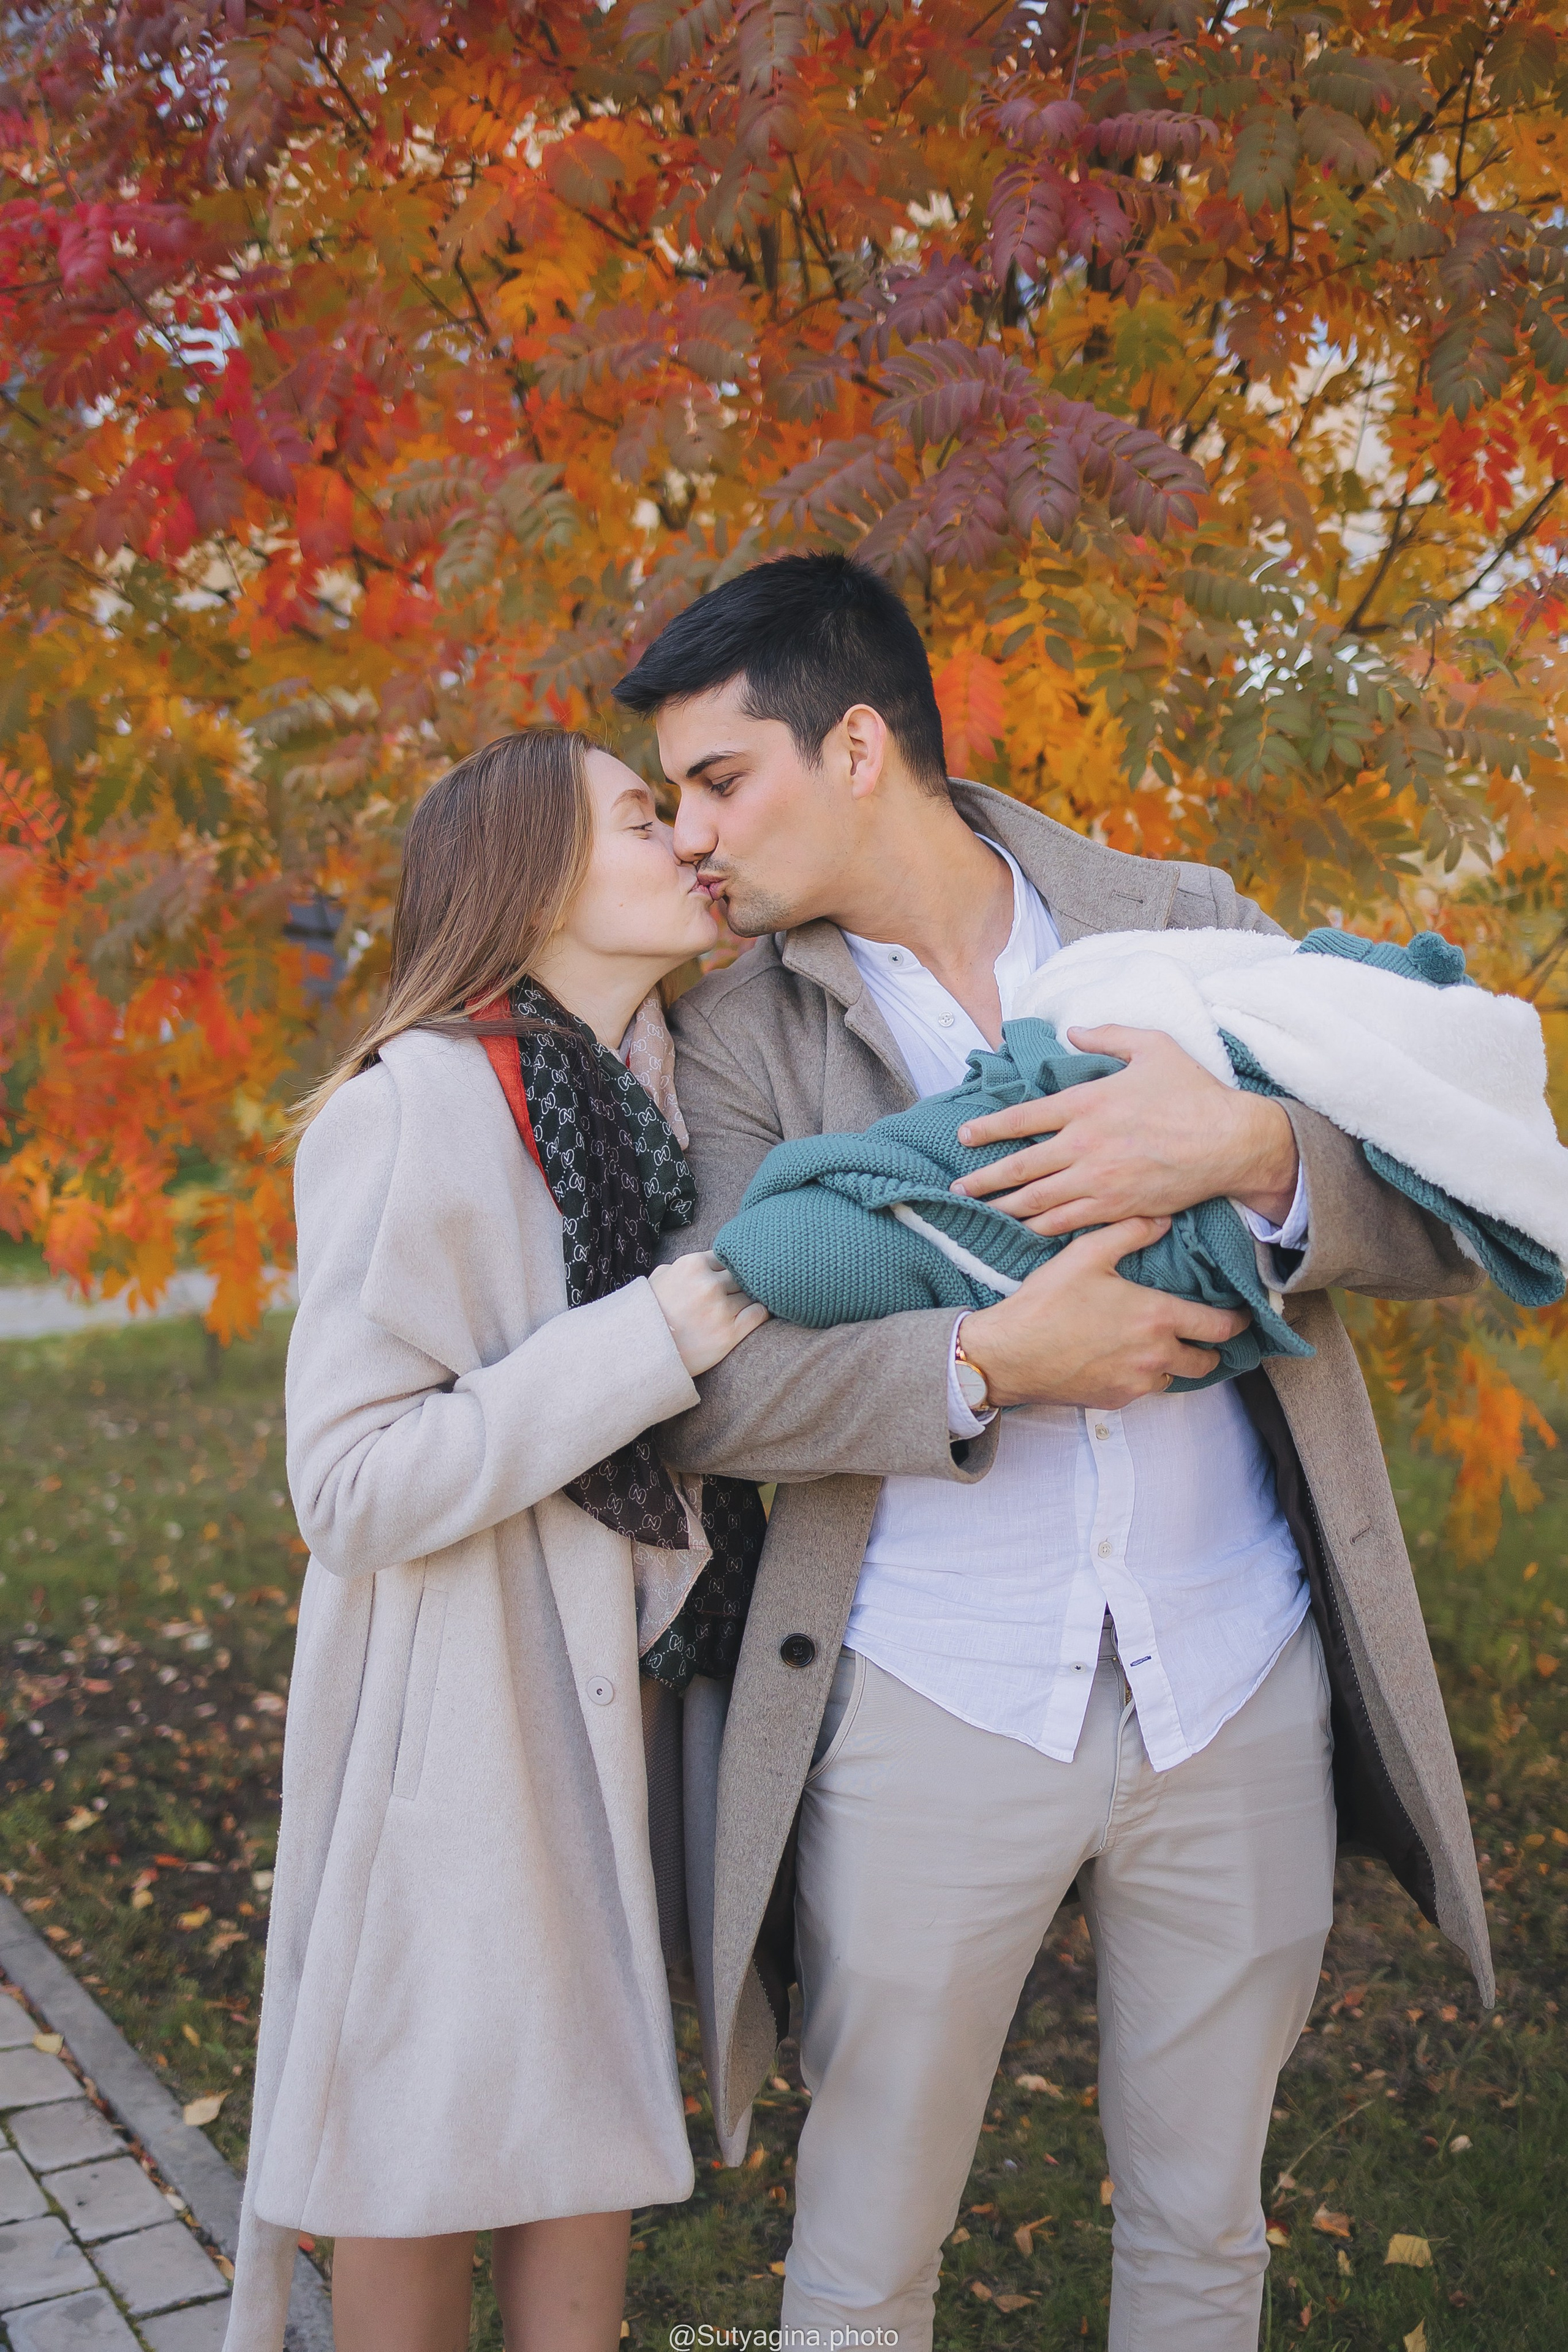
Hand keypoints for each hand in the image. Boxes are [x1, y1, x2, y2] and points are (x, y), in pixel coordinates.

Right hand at [649, 1252, 769, 1375]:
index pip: (726, 1256)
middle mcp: (709, 1284)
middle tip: (735, 1293)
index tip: (725, 1277)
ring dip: (748, 1299)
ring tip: (740, 1307)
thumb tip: (702, 1263)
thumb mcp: (659, 1279)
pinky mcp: (730, 1332)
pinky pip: (759, 1313)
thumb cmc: (650, 1314)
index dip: (727, 1268)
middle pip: (741, 1274)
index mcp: (693, 1265)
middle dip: (738, 1283)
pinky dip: (759, 1313)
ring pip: (751, 1293)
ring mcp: (721, 1308)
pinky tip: (752, 1316)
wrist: (645, 1352)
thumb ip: (682, 1266)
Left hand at [950, 1025, 1298, 1232]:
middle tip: (959, 1188)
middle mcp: (1085, 1145)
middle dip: (985, 1179)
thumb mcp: (1153, 1046)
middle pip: (1021, 1166)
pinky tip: (1027, 1230)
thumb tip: (1073, 1032)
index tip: (965, 1137)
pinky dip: (1043, 1227)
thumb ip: (1108, 1035)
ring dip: (1007, 1207)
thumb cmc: (1193, 1092)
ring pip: (1039, 1200)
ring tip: (984, 1212)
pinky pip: (1070, 1221)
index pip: (1024, 1118)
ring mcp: (1100, 1180)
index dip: (989, 1129)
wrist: (1231, 1141)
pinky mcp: (1118, 1207)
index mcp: (1088, 1104)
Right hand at [957, 1217, 1250, 1408]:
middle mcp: (1155, 1357)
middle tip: (1202, 1334)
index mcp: (1157, 1318)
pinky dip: (1140, 1376)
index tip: (1241, 1316)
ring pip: (1172, 1378)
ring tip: (1156, 1344)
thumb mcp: (1086, 1255)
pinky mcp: (1114, 1402)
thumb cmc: (1046, 1302)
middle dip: (1209, 1349)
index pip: (1220, 1327)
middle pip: (1206, 1362)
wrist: (1008, 1354)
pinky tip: (1120, 1357)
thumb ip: (1130, 1232)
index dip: (1237, 1322)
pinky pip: (1141, 1390)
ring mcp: (1135, 1384)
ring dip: (1171, 1363)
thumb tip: (1162, 1219)